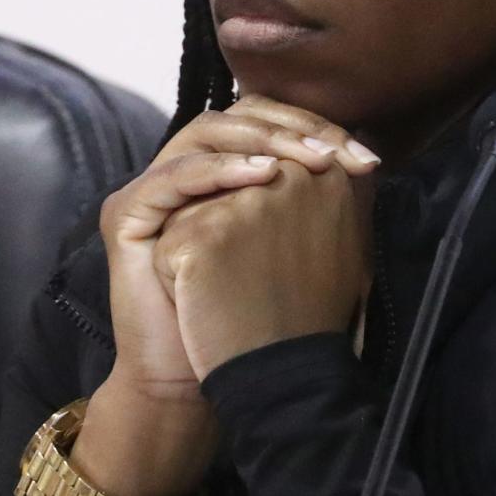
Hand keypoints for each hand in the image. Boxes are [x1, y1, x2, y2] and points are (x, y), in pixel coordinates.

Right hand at [98, 95, 379, 403]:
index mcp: (222, 170)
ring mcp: (153, 188)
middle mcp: (185, 169)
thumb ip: (318, 198)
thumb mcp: (293, 244)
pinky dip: (220, 169)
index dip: (315, 128)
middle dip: (294, 129)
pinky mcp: (125, 213)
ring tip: (307, 159)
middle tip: (335, 154)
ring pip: (205, 133)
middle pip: (237, 116)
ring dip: (262, 140)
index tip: (365, 159)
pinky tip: (263, 176)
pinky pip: (172, 176)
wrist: (195, 379)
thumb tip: (370, 158)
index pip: (267, 120)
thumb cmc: (249, 316)